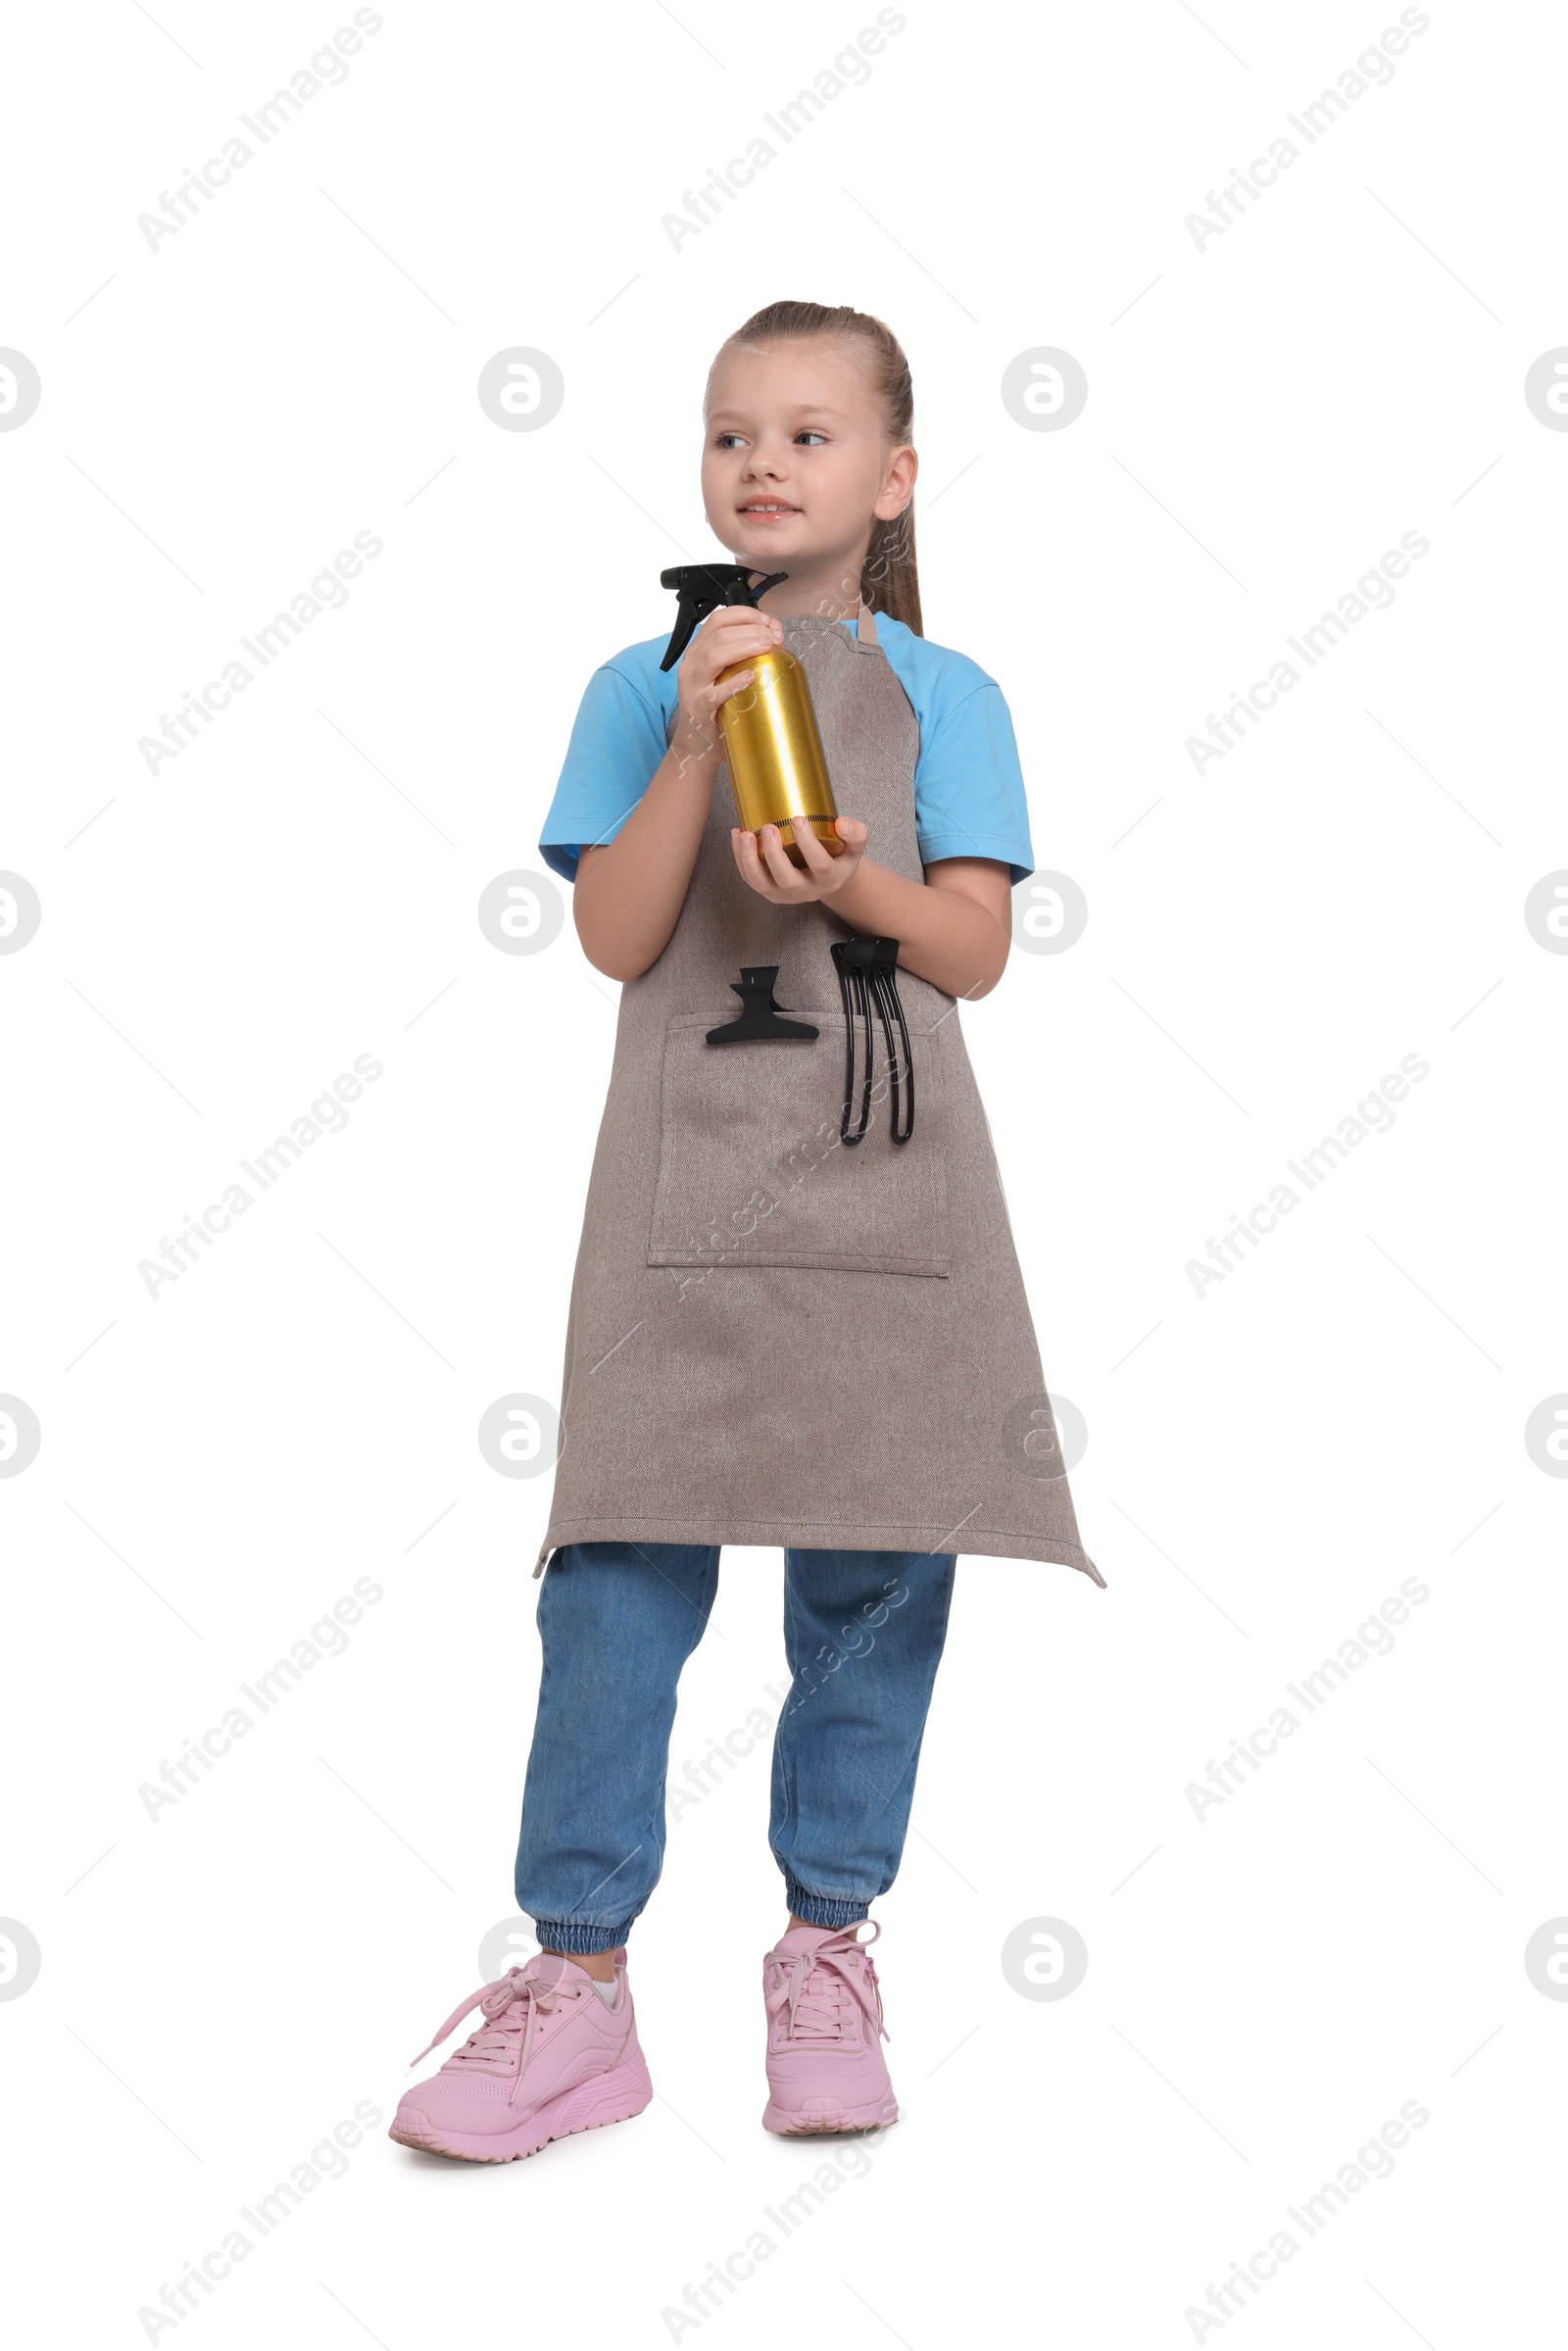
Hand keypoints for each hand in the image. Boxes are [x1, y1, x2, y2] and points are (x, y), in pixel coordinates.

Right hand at [671, 604, 783, 769]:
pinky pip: (714, 695)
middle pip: (720, 634)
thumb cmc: (714, 708)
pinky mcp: (699, 710)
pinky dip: (733, 684)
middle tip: (775, 636)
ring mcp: (693, 687)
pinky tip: (750, 677)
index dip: (747, 615)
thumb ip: (738, 657)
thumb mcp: (721, 675)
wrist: (695, 745)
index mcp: (697, 651)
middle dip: (752, 629)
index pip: (719, 619)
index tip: (770, 622)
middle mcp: (691, 664)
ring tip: (767, 646)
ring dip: (744, 646)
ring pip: (714, 655)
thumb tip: (773, 638)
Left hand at [731, 814, 869, 903]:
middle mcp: (806, 891)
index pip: (820, 865)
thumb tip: (841, 823)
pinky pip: (751, 879)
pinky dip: (740, 858)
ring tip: (745, 834)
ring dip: (749, 860)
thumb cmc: (840, 857)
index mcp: (830, 879)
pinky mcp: (769, 891)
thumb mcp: (856, 845)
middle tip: (768, 828)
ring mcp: (785, 894)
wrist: (828, 878)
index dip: (808, 844)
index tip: (798, 819)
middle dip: (774, 855)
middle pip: (787, 880)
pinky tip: (738, 836)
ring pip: (762, 884)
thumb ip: (856, 833)